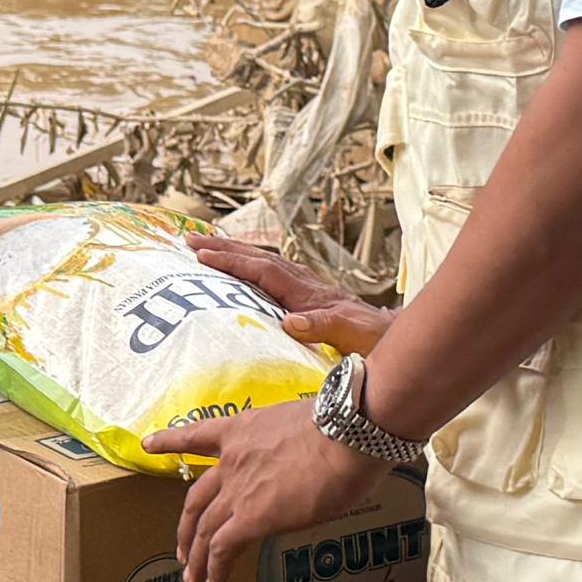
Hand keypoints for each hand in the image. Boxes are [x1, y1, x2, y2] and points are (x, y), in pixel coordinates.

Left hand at [144, 399, 384, 581]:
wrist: (347, 434)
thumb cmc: (342, 426)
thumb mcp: (302, 427)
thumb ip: (288, 448)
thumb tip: (301, 466)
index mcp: (242, 430)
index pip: (198, 434)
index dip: (171, 440)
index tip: (149, 443)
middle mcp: (232, 460)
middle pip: (196, 497)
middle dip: (185, 526)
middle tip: (182, 548)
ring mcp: (238, 490)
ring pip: (204, 527)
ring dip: (196, 555)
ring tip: (192, 576)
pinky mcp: (252, 517)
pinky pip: (223, 548)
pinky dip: (215, 569)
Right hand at [191, 234, 396, 359]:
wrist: (392, 336)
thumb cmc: (373, 340)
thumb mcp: (352, 335)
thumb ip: (324, 326)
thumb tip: (289, 322)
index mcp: (308, 293)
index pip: (264, 271)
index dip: (234, 262)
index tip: (203, 256)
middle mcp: (304, 284)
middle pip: (260, 258)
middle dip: (224, 248)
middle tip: (189, 241)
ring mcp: (306, 287)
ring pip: (264, 262)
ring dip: (234, 252)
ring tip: (203, 246)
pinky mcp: (307, 296)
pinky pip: (271, 273)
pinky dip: (250, 265)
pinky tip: (238, 267)